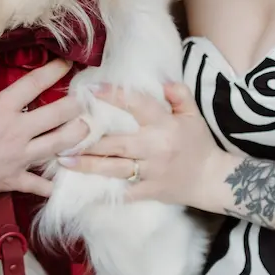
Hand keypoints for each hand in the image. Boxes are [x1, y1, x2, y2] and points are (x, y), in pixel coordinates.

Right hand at [0, 60, 91, 202]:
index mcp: (1, 108)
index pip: (35, 83)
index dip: (55, 70)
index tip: (67, 63)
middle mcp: (16, 131)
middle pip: (58, 114)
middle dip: (75, 105)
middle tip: (84, 100)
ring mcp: (18, 157)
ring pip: (58, 145)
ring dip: (76, 136)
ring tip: (85, 130)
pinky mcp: (12, 179)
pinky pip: (39, 185)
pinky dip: (51, 185)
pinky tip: (61, 182)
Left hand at [58, 82, 237, 210]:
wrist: (212, 180)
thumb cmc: (199, 143)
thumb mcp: (193, 115)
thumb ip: (179, 94)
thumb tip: (163, 80)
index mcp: (165, 125)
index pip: (137, 106)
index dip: (113, 97)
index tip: (91, 90)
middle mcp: (155, 148)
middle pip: (116, 143)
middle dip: (88, 140)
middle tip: (62, 134)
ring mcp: (150, 172)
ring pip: (114, 169)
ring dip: (87, 165)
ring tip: (63, 160)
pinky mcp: (149, 192)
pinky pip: (122, 193)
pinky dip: (103, 192)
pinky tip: (81, 189)